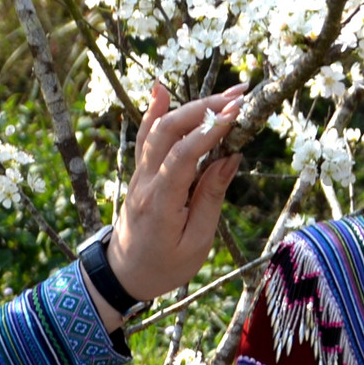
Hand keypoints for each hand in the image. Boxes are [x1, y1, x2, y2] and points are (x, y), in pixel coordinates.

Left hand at [96, 82, 245, 328]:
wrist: (124, 275)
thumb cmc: (165, 266)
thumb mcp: (196, 242)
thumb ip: (211, 198)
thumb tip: (230, 157)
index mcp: (160, 203)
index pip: (183, 155)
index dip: (209, 130)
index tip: (236, 113)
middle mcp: (145, 182)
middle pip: (168, 132)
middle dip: (204, 109)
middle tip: (238, 96)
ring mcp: (138, 175)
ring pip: (157, 129)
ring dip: (189, 107)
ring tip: (222, 93)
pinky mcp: (140, 173)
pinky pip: (145, 137)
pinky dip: (153, 112)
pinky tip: (162, 89)